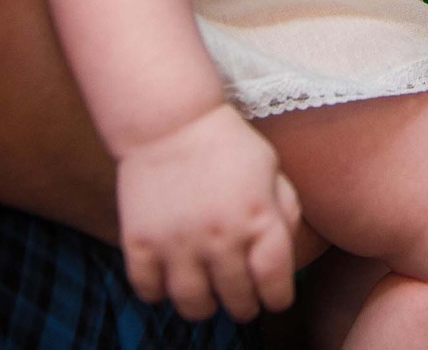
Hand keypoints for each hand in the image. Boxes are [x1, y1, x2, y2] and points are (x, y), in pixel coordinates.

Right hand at [118, 104, 300, 321]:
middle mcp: (219, 237)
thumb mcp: (271, 170)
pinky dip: (160, 293)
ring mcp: (177, 243)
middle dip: (245, 306)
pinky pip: (149, 292)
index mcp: (258, 218)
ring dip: (205, 307)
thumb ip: (285, 212)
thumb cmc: (227, 144)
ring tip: (208, 294)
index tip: (275, 297)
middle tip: (241, 299)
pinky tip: (170, 278)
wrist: (170, 120)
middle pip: (237, 302)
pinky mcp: (140, 243)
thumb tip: (287, 256)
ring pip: (194, 306)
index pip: (275, 284)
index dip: (278, 298)